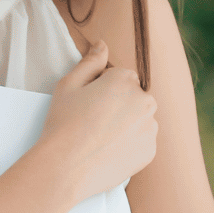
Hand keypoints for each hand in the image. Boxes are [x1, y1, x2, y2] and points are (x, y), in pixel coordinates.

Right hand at [40, 40, 158, 197]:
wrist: (66, 167)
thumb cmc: (63, 124)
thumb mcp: (68, 85)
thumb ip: (90, 62)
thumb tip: (103, 45)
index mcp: (125, 80)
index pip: (121, 79)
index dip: (102, 92)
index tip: (88, 105)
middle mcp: (144, 100)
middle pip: (134, 98)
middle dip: (118, 107)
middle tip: (93, 123)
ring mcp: (150, 127)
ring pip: (140, 120)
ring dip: (126, 126)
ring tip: (100, 139)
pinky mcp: (150, 151)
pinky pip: (142, 142)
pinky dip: (129, 145)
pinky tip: (108, 151)